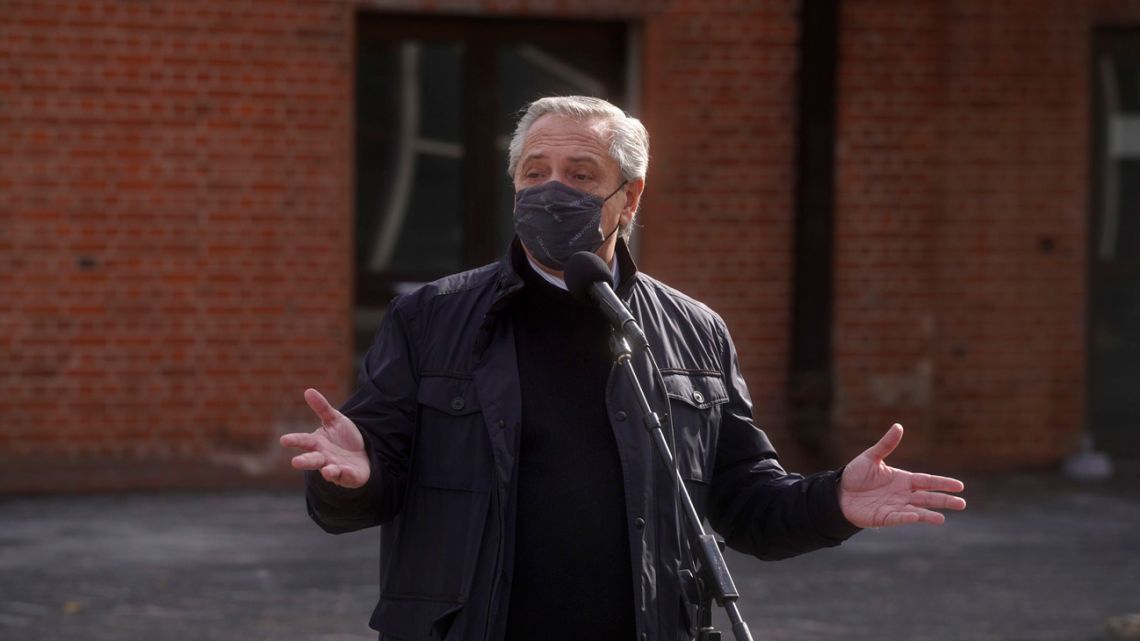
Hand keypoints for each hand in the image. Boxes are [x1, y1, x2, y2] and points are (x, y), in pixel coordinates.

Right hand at [279, 388, 370, 488]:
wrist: (362, 453)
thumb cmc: (343, 437)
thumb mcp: (334, 420)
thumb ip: (322, 408)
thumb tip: (308, 391)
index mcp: (317, 443)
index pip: (303, 441)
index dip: (294, 440)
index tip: (284, 440)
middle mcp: (323, 457)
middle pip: (312, 460)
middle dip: (304, 461)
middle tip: (295, 462)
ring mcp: (336, 468)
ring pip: (329, 472)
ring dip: (328, 472)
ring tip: (327, 471)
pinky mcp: (350, 476)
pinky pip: (348, 476)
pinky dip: (347, 474)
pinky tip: (346, 471)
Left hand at [839, 424, 965, 527]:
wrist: (838, 492)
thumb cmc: (856, 475)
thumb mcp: (871, 457)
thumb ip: (886, 444)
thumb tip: (898, 426)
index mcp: (903, 479)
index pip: (927, 481)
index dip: (942, 483)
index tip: (960, 486)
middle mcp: (902, 494)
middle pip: (927, 497)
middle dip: (944, 500)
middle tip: (962, 504)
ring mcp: (895, 507)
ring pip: (917, 510)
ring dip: (929, 514)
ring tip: (943, 518)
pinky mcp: (884, 517)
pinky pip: (898, 518)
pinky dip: (908, 518)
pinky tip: (917, 517)